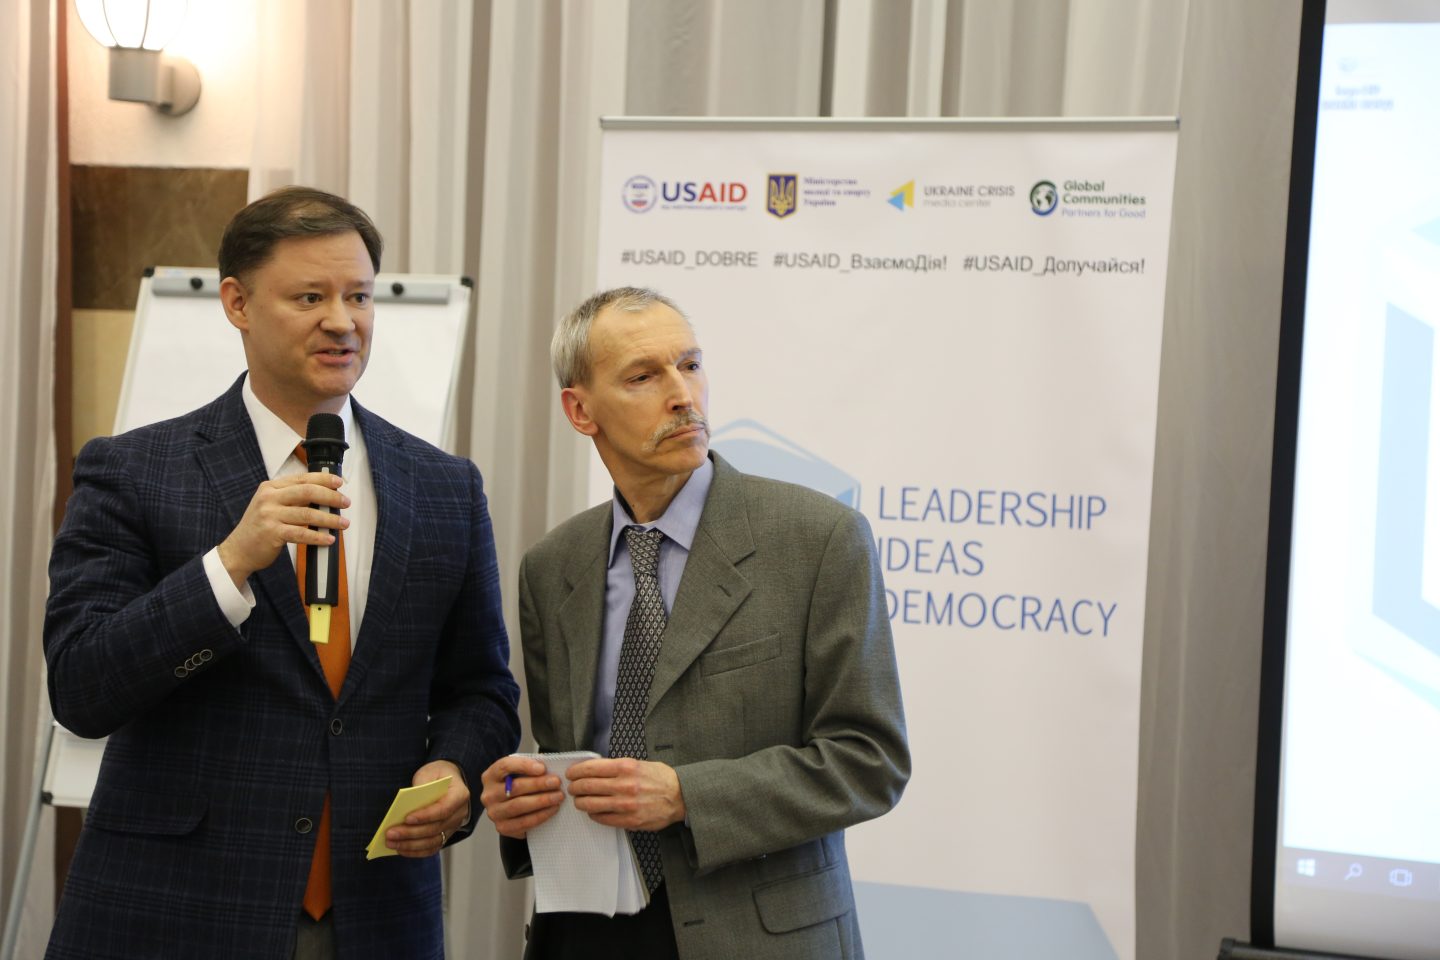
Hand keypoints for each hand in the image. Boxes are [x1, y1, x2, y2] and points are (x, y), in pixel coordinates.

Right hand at [216, 473, 349, 589]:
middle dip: (331, 497)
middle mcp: (269, 498)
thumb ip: (291, 498)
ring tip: (343, 524)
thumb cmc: (259, 528)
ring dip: (329, 519)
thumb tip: (324, 497)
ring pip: (307, 514)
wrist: (238, 550)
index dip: (323, 479)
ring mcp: (269, 515)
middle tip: (345, 503)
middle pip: (307, 492)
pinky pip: (301, 534)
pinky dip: (318, 537)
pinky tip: (329, 539)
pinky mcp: (271, 533)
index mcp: (270, 488)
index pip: (302, 478)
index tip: (339, 483)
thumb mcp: (270, 505)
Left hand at [385, 760, 470, 856]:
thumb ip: (421, 785)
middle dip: (411, 833)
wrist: (447, 780)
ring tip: (391, 843)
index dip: (426, 816)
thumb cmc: (437, 775)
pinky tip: (400, 849)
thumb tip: (408, 805)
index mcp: (460, 795)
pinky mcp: (445, 836)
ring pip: (432, 842)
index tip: (406, 818)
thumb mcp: (429, 772)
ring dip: (410, 845)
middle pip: (435, 828)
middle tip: (390, 833)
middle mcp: (459, 814)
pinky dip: (415, 851)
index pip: (444, 809)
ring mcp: (453, 827)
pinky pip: (431, 848)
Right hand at [479, 756, 562, 839]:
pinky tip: (552, 809)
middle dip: (538, 784)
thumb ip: (529, 768)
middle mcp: (489, 795)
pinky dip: (540, 815)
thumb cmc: (517, 785)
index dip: (524, 766)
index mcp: (490, 776)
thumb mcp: (519, 773)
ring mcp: (494, 813)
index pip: (504, 766)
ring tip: (558, 796)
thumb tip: (548, 767)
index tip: (542, 768)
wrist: (510, 809)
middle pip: (514, 788)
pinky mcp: (502, 827)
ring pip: (518, 806)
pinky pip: (523, 823)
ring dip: (541, 801)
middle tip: (556, 782)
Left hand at [565, 758, 684, 831]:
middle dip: (575, 787)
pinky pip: (602, 818)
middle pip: (587, 786)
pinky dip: (594, 814)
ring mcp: (626, 805)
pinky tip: (593, 811)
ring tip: (580, 801)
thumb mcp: (639, 763)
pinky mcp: (629, 820)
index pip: (590, 768)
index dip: (576, 771)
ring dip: (580, 802)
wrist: (680, 797)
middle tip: (572, 788)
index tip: (571, 773)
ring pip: (591, 804)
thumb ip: (617, 767)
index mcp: (626, 767)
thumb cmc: (660, 778)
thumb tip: (593, 770)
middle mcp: (624, 785)